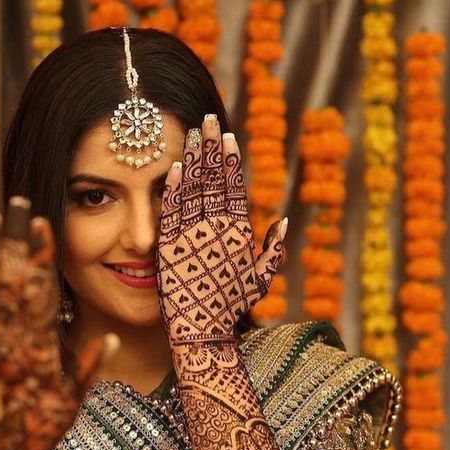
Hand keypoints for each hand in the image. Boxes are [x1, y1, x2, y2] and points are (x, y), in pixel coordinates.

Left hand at [0, 197, 116, 449]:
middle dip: (15, 240)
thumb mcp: (69, 407)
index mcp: (37, 351)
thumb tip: (112, 339)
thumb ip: (87, 371)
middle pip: (10, 280)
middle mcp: (4, 343)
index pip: (40, 292)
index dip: (41, 255)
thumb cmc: (34, 434)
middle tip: (17, 200)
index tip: (42, 222)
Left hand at [156, 114, 286, 346]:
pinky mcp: (169, 246)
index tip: (227, 136)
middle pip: (213, 179)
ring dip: (191, 158)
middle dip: (210, 146)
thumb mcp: (260, 280)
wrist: (202, 331)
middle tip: (207, 118)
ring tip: (190, 133)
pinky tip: (172, 166)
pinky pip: (170, 210)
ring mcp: (192, 236)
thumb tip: (281, 221)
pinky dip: (172, 187)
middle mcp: (216, 230)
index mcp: (239, 233)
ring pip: (192, 189)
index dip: (230, 160)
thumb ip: (272, 250)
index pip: (234, 187)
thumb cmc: (232, 308)